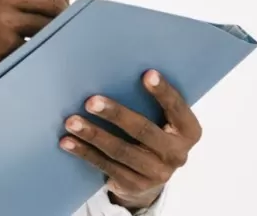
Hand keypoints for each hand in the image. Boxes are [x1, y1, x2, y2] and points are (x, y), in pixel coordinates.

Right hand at [0, 0, 68, 118]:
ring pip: (49, 21)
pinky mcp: (3, 39)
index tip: (60, 6)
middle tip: (59, 30)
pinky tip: (27, 57)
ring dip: (51, 35)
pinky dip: (36, 51)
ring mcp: (0, 13)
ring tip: (43, 44)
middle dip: (62, 15)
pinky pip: (35, 44)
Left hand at [59, 70, 202, 210]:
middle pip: (143, 130)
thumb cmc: (152, 134)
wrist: (148, 180)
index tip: (147, 74)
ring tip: (71, 121)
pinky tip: (67, 142)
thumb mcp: (161, 121)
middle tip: (91, 101)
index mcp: (188, 131)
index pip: (177, 109)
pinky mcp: (134, 185)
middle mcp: (176, 154)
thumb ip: (150, 103)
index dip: (163, 92)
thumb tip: (116, 70)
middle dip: (116, 114)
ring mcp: (156, 173)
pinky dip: (84, 152)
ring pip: (120, 150)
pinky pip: (106, 166)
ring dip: (93, 134)